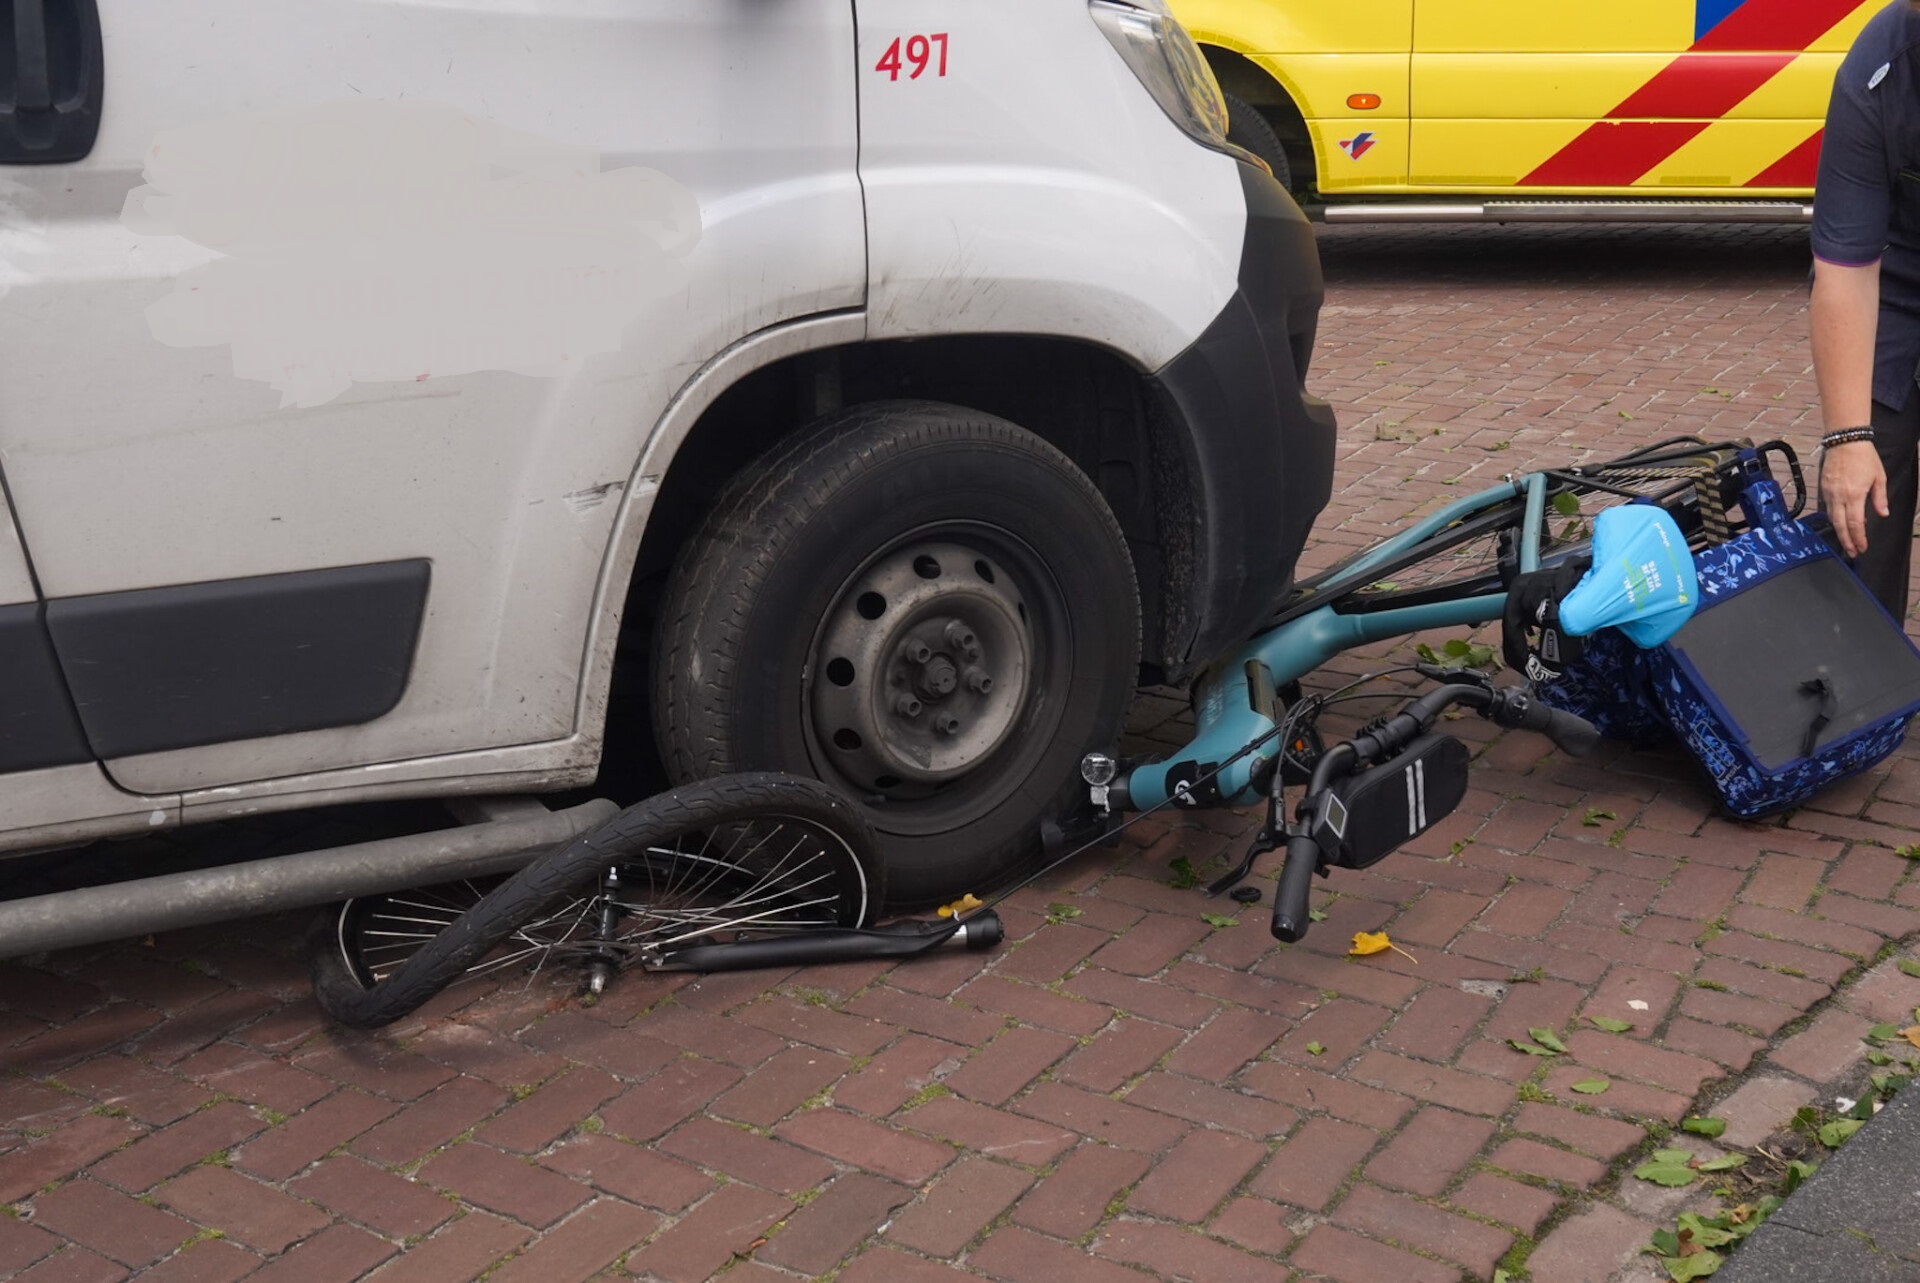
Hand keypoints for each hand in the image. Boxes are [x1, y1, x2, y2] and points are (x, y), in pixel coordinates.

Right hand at [1820, 439, 1888, 558]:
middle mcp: (1839, 496)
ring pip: (1832, 518)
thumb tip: (1883, 514)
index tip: (1862, 548)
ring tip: (1846, 542)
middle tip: (1852, 553)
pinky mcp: (1824, 488)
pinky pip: (1828, 508)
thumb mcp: (1879, 477)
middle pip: (1840, 525)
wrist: (1845, 442)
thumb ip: (1880, 498)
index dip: (1858, 538)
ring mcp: (1829, 493)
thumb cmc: (1864, 457)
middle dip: (1847, 541)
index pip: (1855, 523)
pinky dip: (1833, 518)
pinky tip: (1839, 523)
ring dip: (1839, 532)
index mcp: (1855, 495)